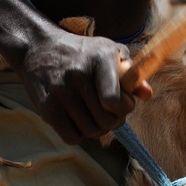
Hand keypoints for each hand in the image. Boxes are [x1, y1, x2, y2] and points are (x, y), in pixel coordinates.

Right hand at [17, 28, 151, 145]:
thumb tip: (147, 94)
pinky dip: (78, 134)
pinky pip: (72, 138)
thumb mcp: (108, 52)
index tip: (122, 102)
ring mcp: (60, 92)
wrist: (38, 47)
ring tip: (92, 115)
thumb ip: (131, 74)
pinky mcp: (46, 108)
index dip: (124, 108)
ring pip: (90, 131)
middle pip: (106, 121)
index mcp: (100, 57)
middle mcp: (79, 74)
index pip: (114, 101)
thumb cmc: (82, 53)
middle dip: (112, 121)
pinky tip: (76, 120)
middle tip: (107, 113)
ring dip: (96, 129)